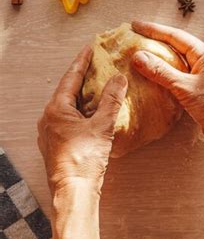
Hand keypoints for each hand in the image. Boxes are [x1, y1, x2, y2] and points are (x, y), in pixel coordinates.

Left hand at [37, 46, 127, 193]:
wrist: (73, 190)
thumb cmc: (84, 159)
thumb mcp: (102, 126)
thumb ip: (111, 100)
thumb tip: (119, 78)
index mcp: (56, 110)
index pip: (71, 78)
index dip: (82, 61)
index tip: (91, 48)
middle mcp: (49, 118)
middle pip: (68, 91)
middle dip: (83, 78)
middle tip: (97, 65)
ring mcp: (51, 133)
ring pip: (69, 107)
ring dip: (84, 96)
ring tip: (99, 87)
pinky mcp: (58, 144)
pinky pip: (70, 120)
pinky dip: (83, 112)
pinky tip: (94, 114)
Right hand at [131, 21, 203, 147]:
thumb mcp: (185, 87)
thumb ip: (161, 71)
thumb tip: (138, 56)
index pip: (176, 36)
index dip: (154, 30)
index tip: (135, 25)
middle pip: (176, 46)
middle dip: (155, 41)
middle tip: (134, 37)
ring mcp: (202, 75)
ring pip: (176, 62)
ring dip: (158, 58)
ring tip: (139, 55)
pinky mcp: (198, 90)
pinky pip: (177, 76)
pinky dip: (163, 75)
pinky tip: (151, 77)